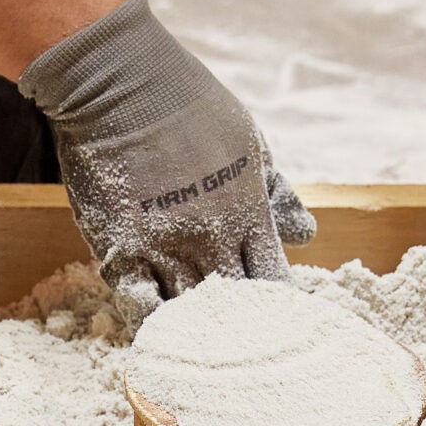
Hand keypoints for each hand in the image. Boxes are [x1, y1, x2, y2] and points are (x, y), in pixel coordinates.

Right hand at [19, 0, 314, 318]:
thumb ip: (277, 195)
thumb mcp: (250, 144)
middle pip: (234, 308)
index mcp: (247, 215)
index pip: (273, 283)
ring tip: (198, 337)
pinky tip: (157, 318)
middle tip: (236, 340)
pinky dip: (151, 315)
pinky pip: (140, 302)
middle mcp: (210, 239)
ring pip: (186, 311)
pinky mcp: (120, 249)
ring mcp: (164, 247)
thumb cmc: (190, 107)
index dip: (275, 307)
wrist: (119, 85)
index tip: (271, 316)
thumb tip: (306, 235)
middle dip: (238, 326)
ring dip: (194, 325)